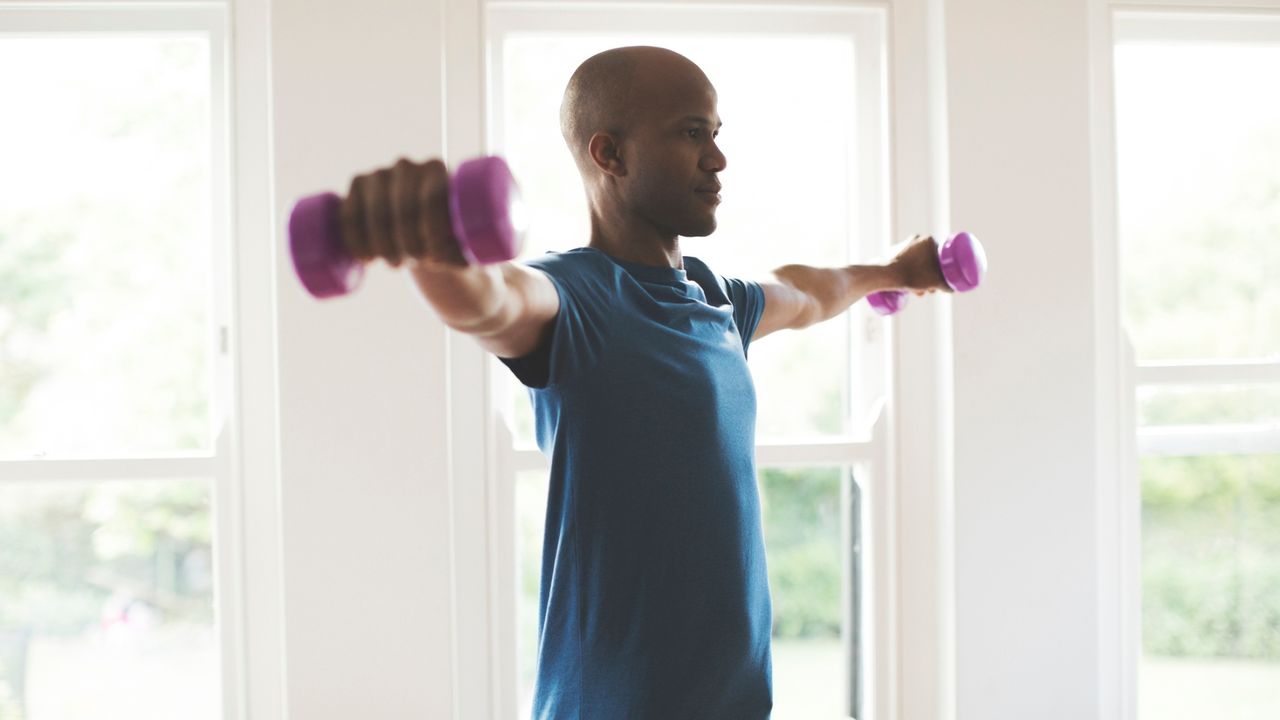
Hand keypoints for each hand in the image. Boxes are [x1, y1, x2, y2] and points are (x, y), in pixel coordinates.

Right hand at [342, 157, 467, 268]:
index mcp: (437, 169)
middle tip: (415, 263)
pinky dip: (355, 238)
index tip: (435, 257)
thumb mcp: (471, 246)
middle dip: (407, 239)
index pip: (432, 196)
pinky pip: (349, 212)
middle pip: (403, 204)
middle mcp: (406, 166)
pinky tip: (365, 257)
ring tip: (395, 265)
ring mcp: (378, 176)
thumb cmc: (455, 243)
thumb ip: (478, 252)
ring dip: (382, 242)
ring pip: (374, 210)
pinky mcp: (357, 191)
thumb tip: (464, 261)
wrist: (426, 242)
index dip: (432, 228)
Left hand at [888, 234, 949, 294]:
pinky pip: (905, 263)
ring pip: (916, 263)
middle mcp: (916, 239)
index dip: (942, 271)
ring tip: (917, 292)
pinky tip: (907, 286)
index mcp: (929, 240)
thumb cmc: (912, 276)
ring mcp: (903, 244)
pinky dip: (908, 273)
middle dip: (929, 277)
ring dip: (919, 278)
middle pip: (928, 261)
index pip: (941, 256)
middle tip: (928, 290)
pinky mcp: (892, 252)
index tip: (939, 282)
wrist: (885, 275)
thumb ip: (946, 285)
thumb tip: (952, 289)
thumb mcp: (934, 282)